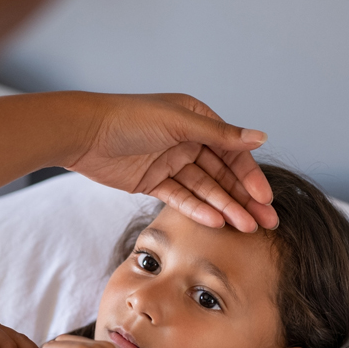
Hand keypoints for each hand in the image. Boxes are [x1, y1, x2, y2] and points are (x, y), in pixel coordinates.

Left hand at [64, 94, 278, 232]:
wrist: (83, 133)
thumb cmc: (129, 118)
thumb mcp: (179, 123)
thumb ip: (220, 135)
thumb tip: (262, 137)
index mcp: (197, 120)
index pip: (232, 152)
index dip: (250, 176)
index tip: (265, 199)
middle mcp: (187, 140)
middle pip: (222, 174)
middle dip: (244, 199)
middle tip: (266, 224)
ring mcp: (170, 162)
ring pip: (204, 190)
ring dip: (225, 208)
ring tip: (244, 229)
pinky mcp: (152, 182)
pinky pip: (180, 198)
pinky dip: (197, 210)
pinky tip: (215, 223)